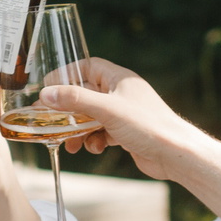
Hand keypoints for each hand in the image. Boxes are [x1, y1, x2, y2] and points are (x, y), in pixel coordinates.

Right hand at [31, 60, 205, 180]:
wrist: (174, 154)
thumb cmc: (148, 125)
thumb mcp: (107, 110)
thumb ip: (75, 100)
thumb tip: (46, 94)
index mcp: (118, 78)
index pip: (88, 66)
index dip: (67, 74)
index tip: (49, 86)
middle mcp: (120, 93)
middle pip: (86, 94)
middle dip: (69, 110)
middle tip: (50, 120)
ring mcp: (123, 113)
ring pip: (91, 117)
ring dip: (78, 130)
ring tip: (71, 144)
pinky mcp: (125, 132)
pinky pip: (101, 132)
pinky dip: (94, 140)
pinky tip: (95, 148)